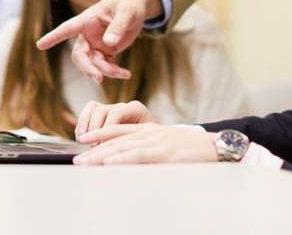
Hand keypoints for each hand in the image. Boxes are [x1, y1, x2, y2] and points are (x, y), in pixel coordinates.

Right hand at [36, 0, 161, 82]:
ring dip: (106, 71)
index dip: (54, 37)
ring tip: (124, 74)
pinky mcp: (105, 51)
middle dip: (87, 67)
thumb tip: (108, 42)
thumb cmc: (129, 4)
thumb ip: (118, 26)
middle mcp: (88, 34)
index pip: (68, 28)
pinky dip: (114, 72)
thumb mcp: (126, 13)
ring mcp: (96, 44)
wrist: (137, 8)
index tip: (40, 45)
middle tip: (98, 78)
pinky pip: (105, 66)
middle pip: (79, 54)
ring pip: (93, 64)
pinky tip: (126, 74)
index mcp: (88, 19)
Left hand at [73, 123, 217, 165]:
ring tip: (85, 163)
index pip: (119, 130)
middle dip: (94, 149)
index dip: (99, 133)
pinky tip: (109, 163)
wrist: (214, 145)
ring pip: (122, 147)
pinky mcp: (163, 152)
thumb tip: (132, 159)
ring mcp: (156, 141)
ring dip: (101, 155)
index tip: (83, 140)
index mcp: (149, 129)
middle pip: (115, 139)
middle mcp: (149, 132)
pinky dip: (121, 158)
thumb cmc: (192, 148)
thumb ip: (149, 149)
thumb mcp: (167, 144)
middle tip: (76, 158)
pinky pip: (138, 155)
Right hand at [75, 100, 154, 138]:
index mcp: (137, 110)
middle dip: (95, 129)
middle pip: (102, 110)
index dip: (107, 128)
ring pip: (93, 108)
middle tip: (94, 146)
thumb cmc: (150, 146)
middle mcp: (123, 106)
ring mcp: (112, 109)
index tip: (102, 145)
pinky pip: (88, 111)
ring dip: (85, 125)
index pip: (116, 113)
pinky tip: (81, 138)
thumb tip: (116, 152)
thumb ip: (134, 146)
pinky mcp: (103, 115)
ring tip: (83, 141)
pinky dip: (82, 123)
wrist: (153, 144)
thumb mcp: (146, 146)